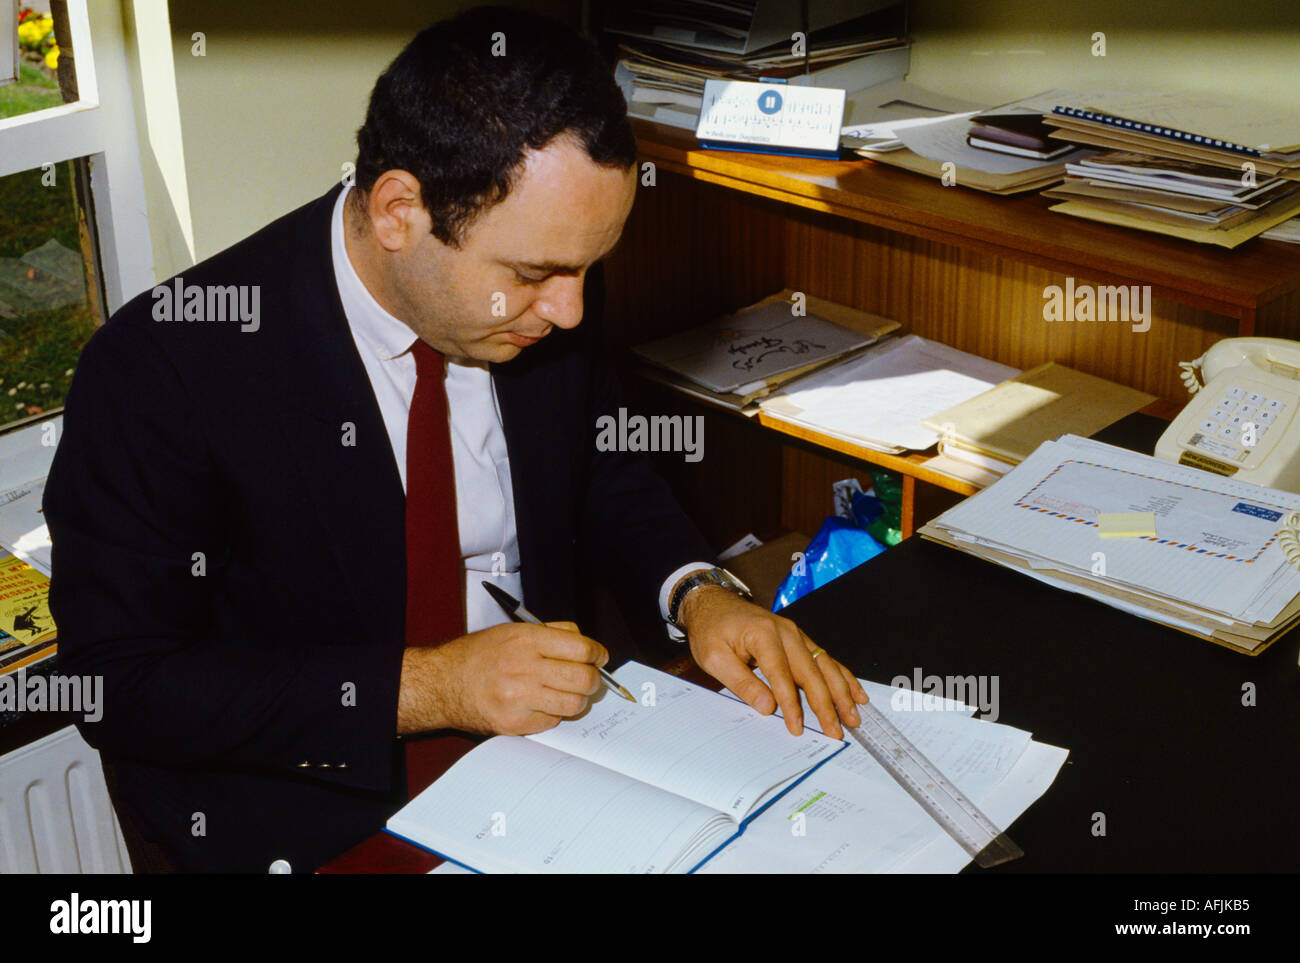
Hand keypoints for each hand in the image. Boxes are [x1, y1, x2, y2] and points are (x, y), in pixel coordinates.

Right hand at [397, 620, 606, 735]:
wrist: (444, 682)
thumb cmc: (479, 654)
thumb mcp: (514, 630)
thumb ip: (553, 632)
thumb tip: (587, 646)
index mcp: (527, 639)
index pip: (582, 648)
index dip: (598, 654)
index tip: (599, 658)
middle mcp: (524, 667)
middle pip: (584, 678)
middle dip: (594, 680)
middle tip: (589, 679)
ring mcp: (519, 697)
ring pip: (574, 704)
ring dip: (578, 700)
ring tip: (568, 693)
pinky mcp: (515, 722)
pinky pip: (553, 721)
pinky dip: (554, 714)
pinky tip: (542, 704)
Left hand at [679, 585, 867, 738]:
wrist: (712, 604)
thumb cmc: (711, 629)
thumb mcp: (714, 658)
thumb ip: (742, 682)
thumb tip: (768, 707)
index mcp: (763, 635)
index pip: (782, 675)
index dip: (792, 704)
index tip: (797, 728)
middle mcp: (786, 631)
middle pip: (812, 672)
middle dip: (826, 704)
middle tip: (836, 731)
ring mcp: (795, 634)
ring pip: (825, 665)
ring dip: (841, 693)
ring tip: (853, 717)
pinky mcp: (799, 639)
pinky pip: (825, 658)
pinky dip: (842, 677)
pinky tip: (855, 693)